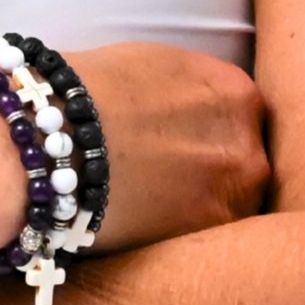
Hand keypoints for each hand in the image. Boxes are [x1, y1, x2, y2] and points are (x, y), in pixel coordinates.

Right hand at [57, 43, 269, 252]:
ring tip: (158, 208)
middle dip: (216, 172)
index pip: (244, 118)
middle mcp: (248, 143)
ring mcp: (234, 195)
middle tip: (173, 179)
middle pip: (245, 163)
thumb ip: (194, 90)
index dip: (213, 133)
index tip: (190, 144)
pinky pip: (208, 240)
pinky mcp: (208, 237)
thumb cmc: (92, 89)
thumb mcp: (158, 64)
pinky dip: (186, 237)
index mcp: (236, 93)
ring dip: (204, 208)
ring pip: (232, 206)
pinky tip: (152, 226)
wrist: (56, 136)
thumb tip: (193, 110)